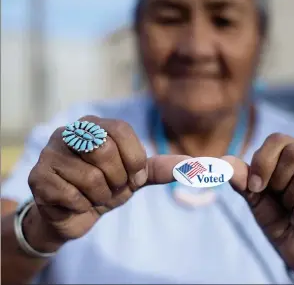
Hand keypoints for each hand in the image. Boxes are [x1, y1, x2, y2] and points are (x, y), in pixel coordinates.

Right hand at [27, 116, 186, 246]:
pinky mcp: (38, 176)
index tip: (134, 177)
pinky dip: (81, 206)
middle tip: (112, 187)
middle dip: (117, 179)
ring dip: (100, 196)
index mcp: (97, 124)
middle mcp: (71, 131)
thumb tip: (211, 163)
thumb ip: (166, 167)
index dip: (134, 159)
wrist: (75, 213)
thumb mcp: (137, 176)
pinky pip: (71, 195)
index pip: (122, 131)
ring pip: (89, 177)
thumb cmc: (107, 186)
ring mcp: (51, 152)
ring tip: (93, 195)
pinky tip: (74, 202)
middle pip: (104, 150)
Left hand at [226, 133, 293, 271]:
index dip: (262, 163)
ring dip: (291, 202)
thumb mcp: (254, 197)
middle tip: (279, 198)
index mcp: (292, 151)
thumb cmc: (275, 215)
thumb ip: (242, 179)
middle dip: (278, 182)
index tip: (255, 187)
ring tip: (292, 209)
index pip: (277, 140)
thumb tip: (225, 162)